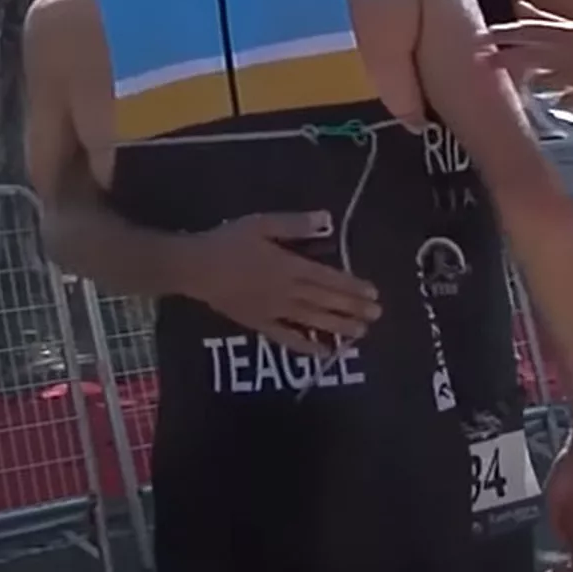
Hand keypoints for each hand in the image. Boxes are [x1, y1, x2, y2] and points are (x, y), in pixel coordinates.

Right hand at [173, 211, 381, 356]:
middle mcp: (287, 292)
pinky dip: (305, 345)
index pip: (328, 278)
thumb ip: (295, 224)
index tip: (373, 293)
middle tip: (377, 315)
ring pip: (312, 321)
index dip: (352, 286)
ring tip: (360, 333)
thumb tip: (327, 219)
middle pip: (325, 301)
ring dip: (337, 327)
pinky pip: (286, 338)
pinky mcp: (259, 324)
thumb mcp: (263, 224)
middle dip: (352, 308)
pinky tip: (322, 351)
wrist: (195, 268)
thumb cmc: (229, 242)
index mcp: (290, 266)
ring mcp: (274, 312)